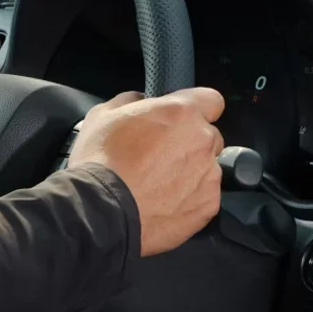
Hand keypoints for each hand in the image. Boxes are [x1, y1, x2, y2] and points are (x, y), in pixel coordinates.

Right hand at [69, 88, 224, 255]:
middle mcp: (202, 141)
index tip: (184, 119)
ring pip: (207, 167)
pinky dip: (190, 198)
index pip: (211, 100)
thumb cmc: (101, 161)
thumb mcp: (103, 114)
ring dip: (190, 171)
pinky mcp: (208, 205)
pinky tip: (164, 202)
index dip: (198, 108)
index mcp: (182, 113)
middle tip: (162, 155)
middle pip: (209, 136)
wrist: (102, 211)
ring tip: (159, 184)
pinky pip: (205, 196)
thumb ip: (130, 101)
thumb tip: (139, 100)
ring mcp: (209, 174)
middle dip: (191, 142)